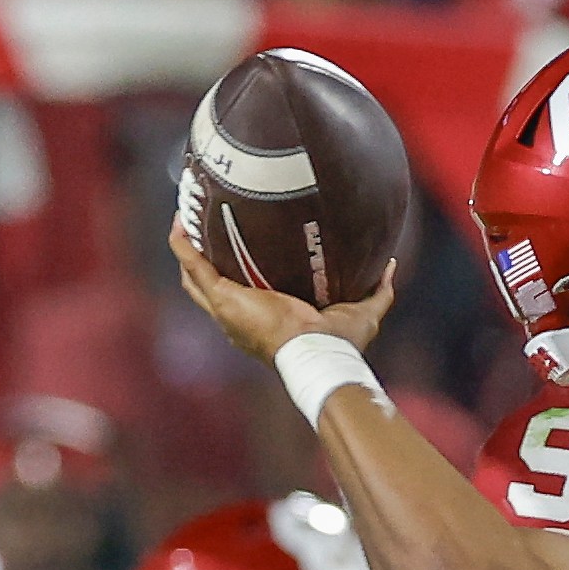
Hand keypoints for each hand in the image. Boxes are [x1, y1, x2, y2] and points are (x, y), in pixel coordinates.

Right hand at [169, 224, 395, 360]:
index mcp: (266, 318)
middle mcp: (240, 316)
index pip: (246, 293)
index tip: (242, 244)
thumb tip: (388, 265)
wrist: (319, 353)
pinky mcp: (222, 299)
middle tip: (203, 226)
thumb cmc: (338, 344)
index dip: (238, 271)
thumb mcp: (363, 311)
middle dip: (204, 257)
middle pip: (210, 285)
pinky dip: (183, 245)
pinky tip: (179, 222)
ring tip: (185, 216)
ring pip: (194, 276)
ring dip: (188, 248)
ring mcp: (227, 308)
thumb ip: (378, 290)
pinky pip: (194, 267)